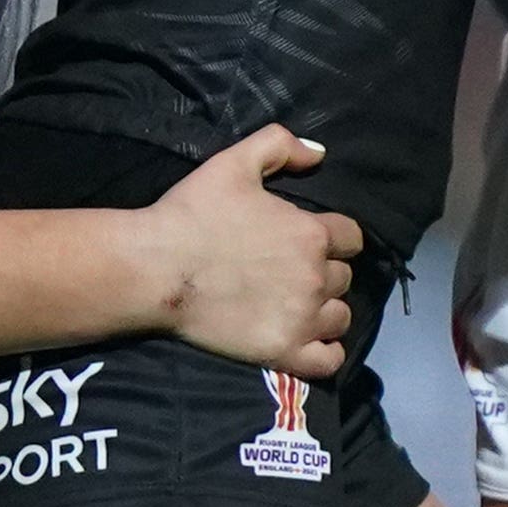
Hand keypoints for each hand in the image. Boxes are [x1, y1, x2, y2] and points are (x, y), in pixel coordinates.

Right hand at [139, 126, 363, 379]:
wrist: (156, 268)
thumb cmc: (193, 213)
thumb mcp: (235, 161)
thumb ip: (281, 145)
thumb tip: (319, 154)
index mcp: (311, 234)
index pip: (351, 237)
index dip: (333, 236)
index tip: (310, 238)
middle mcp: (315, 278)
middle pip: (344, 277)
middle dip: (324, 271)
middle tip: (292, 271)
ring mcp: (302, 319)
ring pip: (340, 317)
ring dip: (326, 309)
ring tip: (299, 305)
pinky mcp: (282, 352)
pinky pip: (329, 361)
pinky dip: (327, 352)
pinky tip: (311, 341)